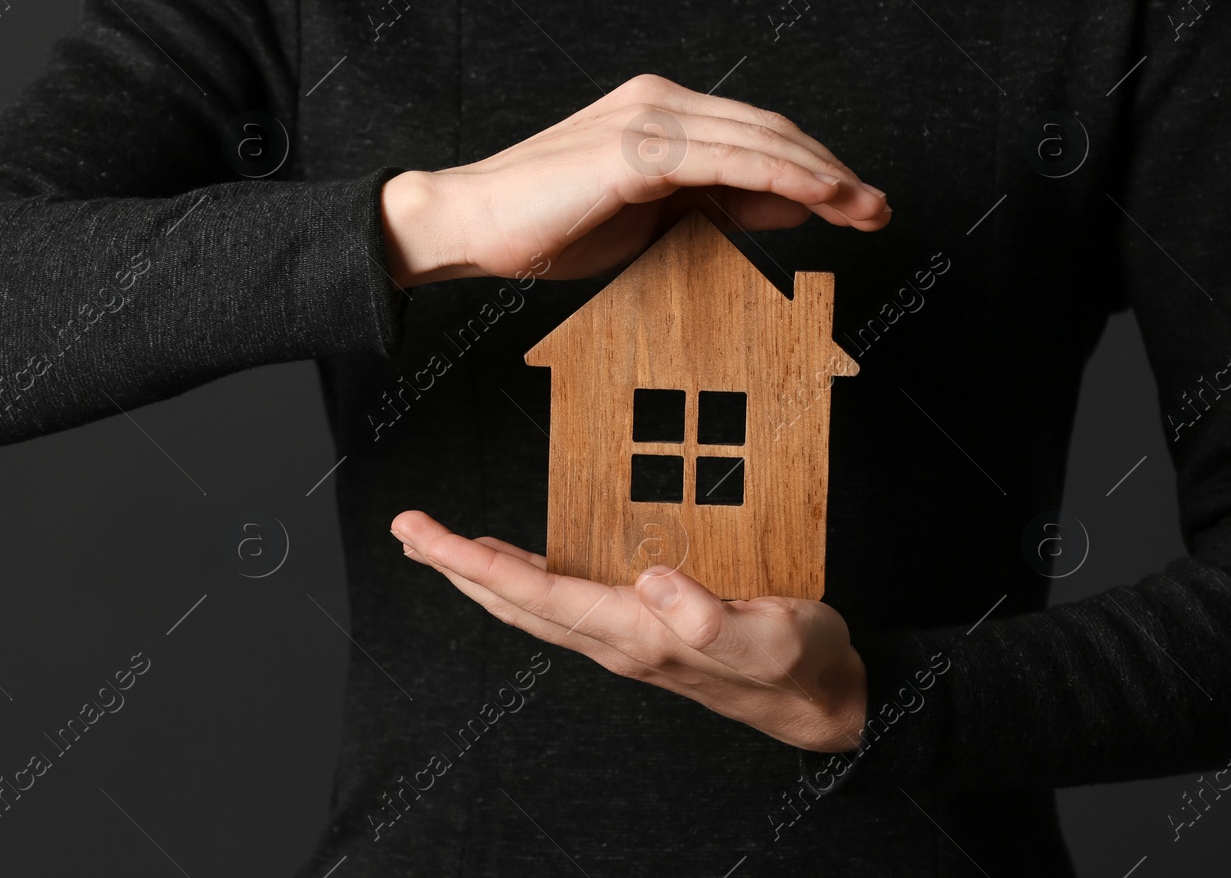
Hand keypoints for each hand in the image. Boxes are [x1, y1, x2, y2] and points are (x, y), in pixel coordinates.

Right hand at [380, 72, 891, 286]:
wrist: (473, 223)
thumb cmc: (550, 226)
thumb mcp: (652, 221)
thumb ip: (717, 207)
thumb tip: (789, 209)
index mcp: (660, 112)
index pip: (756, 134)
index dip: (813, 166)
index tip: (857, 202)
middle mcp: (660, 101)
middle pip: (769, 130)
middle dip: (832, 170)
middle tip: (880, 208)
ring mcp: (649, 119)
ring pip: (758, 141)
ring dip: (822, 175)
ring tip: (867, 208)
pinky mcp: (637, 148)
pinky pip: (727, 160)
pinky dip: (780, 176)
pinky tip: (821, 197)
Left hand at [389, 509, 867, 752]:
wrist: (823, 701)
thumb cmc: (801, 664)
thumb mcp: (772, 637)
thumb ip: (711, 618)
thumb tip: (653, 581)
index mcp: (637, 635)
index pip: (533, 596)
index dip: (471, 563)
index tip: (424, 534)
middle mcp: (616, 639)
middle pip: (514, 602)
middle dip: (454, 566)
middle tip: (407, 529)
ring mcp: (624, 636)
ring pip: (530, 603)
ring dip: (479, 572)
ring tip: (438, 543)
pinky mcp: (641, 627)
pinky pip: (561, 599)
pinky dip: (523, 575)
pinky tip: (512, 562)